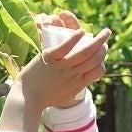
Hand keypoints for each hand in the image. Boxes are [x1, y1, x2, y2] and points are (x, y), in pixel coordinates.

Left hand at [0, 12, 109, 131]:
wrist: (25, 100)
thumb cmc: (42, 99)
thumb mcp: (63, 96)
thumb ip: (71, 88)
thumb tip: (77, 84)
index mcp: (77, 84)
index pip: (98, 71)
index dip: (102, 62)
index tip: (101, 56)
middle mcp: (73, 75)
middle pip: (95, 59)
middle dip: (104, 48)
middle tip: (105, 38)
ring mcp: (62, 67)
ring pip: (85, 52)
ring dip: (99, 40)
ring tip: (105, 32)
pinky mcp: (50, 58)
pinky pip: (65, 46)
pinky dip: (75, 38)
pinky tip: (82, 31)